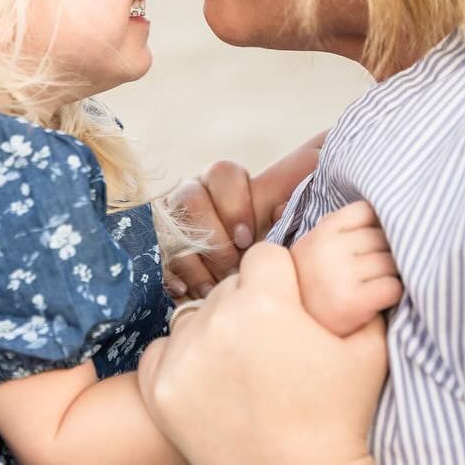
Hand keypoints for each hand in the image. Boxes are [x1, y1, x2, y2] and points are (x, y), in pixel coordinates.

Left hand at [139, 241, 391, 464]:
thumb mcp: (367, 344)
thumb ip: (351, 291)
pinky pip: (163, 350)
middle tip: (272, 352)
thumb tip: (339, 256)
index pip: (265, 258)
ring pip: (195, 317)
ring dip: (215, 333)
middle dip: (250, 308)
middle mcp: (218, 320)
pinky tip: (213, 388)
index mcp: (267, 301)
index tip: (291, 314)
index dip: (282, 283)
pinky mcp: (160, 389)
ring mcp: (183, 356)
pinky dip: (182, 363)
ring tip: (244, 374)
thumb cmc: (343, 417)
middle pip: (229, 287)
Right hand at [165, 131, 324, 298]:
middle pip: (191, 199)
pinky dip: (174, 277)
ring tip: (215, 287)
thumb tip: (307, 172)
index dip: (234, 203)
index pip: (224, 173)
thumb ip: (296, 188)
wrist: (243, 289)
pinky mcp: (158, 249)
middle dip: (214, 237)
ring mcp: (172, 222)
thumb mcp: (285, 215)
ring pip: (173, 230)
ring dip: (196, 262)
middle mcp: (195, 196)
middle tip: (232, 265)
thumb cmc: (268, 243)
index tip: (248, 235)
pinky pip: (158, 257)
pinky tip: (189, 292)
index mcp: (227, 184)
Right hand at [291, 201, 400, 336]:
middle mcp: (327, 249)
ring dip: (391, 275)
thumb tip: (375, 212)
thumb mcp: (311, 250)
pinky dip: (392, 294)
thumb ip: (335, 228)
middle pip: (382, 238)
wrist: (288, 335)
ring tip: (375, 287)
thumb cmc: (309, 289)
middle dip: (387, 253)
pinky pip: (393, 287)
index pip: (366, 211)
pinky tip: (377, 301)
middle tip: (376, 271)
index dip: (376, 226)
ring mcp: (340, 275)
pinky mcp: (353, 302)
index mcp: (319, 233)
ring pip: (391, 263)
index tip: (372, 244)